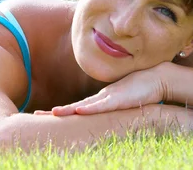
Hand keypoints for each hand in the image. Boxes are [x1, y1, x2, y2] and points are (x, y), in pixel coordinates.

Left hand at [50, 64, 167, 115]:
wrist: (157, 77)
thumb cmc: (141, 88)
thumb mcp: (123, 99)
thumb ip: (114, 104)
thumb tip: (104, 111)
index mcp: (101, 100)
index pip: (77, 108)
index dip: (61, 112)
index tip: (44, 115)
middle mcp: (101, 98)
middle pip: (75, 107)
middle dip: (56, 113)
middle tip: (35, 115)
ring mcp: (109, 97)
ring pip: (85, 106)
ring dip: (68, 110)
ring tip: (52, 113)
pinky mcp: (119, 98)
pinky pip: (102, 105)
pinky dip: (90, 108)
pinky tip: (79, 110)